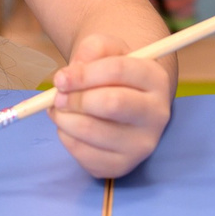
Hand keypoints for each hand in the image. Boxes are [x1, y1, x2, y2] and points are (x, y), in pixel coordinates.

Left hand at [46, 33, 171, 179]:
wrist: (123, 102)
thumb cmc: (112, 73)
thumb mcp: (106, 49)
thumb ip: (90, 50)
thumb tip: (68, 76)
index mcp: (156, 79)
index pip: (118, 71)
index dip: (83, 74)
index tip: (61, 78)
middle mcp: (157, 114)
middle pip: (111, 103)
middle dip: (75, 98)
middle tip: (58, 96)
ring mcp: (142, 144)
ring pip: (93, 131)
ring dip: (64, 118)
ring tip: (59, 109)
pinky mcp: (122, 166)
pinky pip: (84, 154)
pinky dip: (66, 138)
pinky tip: (70, 127)